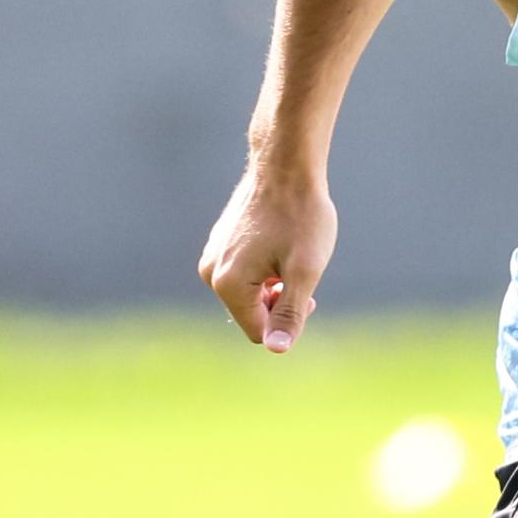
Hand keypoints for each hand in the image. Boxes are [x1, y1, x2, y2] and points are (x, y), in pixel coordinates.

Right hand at [198, 168, 334, 351]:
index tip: (308, 294)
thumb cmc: (301, 217)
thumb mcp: (305, 270)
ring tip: (291, 251)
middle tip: (303, 272)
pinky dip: (266, 265)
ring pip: (250, 290)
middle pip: (251, 311)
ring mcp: (212, 254)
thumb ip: (290, 313)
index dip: (289, 320)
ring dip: (274, 282)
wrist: (286, 167)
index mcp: (227, 284)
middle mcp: (209, 272)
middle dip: (280, 300)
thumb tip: (276, 350)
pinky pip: (245, 270)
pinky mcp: (219, 241)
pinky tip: (280, 239)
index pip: (258, 330)